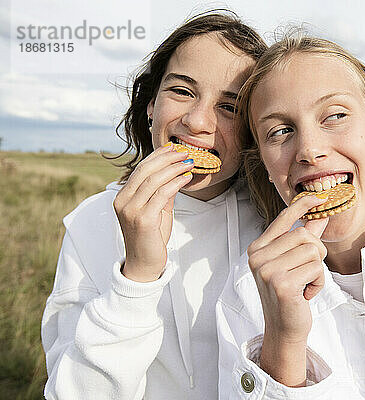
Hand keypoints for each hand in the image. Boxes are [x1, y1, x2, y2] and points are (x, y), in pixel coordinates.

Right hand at [113, 143, 193, 281]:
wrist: (144, 264)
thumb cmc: (150, 237)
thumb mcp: (156, 209)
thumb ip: (162, 192)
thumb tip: (175, 172)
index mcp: (122, 196)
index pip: (140, 169)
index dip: (158, 156)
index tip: (173, 147)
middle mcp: (122, 201)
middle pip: (146, 170)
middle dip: (168, 158)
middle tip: (185, 152)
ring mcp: (131, 211)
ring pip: (154, 180)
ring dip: (174, 168)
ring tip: (190, 163)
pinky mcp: (143, 220)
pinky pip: (161, 195)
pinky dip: (176, 183)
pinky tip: (186, 179)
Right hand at [247, 195, 328, 385]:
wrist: (284, 328)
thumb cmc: (290, 294)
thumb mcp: (294, 263)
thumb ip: (304, 239)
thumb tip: (319, 216)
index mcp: (258, 248)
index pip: (283, 219)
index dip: (301, 205)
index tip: (318, 198)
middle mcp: (258, 257)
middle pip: (304, 234)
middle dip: (316, 252)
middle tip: (309, 271)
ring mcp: (267, 270)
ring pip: (312, 251)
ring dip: (317, 269)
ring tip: (305, 284)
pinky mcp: (281, 284)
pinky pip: (316, 269)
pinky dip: (318, 282)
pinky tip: (306, 294)